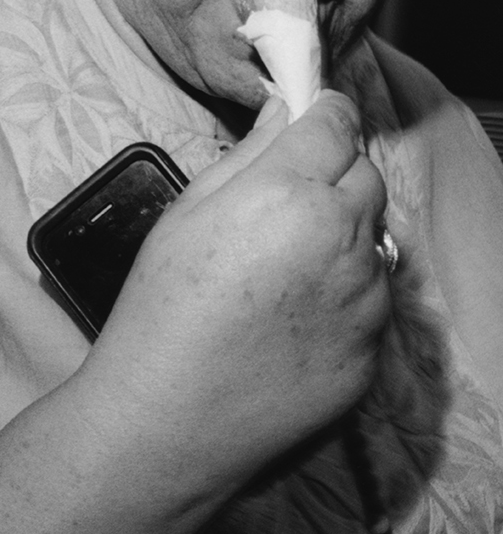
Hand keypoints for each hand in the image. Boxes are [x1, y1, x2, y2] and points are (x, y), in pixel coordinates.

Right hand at [83, 90, 390, 478]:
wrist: (167, 418)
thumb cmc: (159, 311)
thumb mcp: (186, 215)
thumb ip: (246, 157)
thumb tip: (283, 115)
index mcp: (290, 194)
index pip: (337, 125)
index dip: (325, 115)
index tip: (316, 118)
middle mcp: (340, 240)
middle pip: (366, 178)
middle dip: (336, 175)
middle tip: (287, 201)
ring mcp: (363, 300)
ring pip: (373, 242)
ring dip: (343, 239)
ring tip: (281, 272)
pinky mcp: (370, 351)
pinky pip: (370, 303)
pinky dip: (344, 298)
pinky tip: (290, 319)